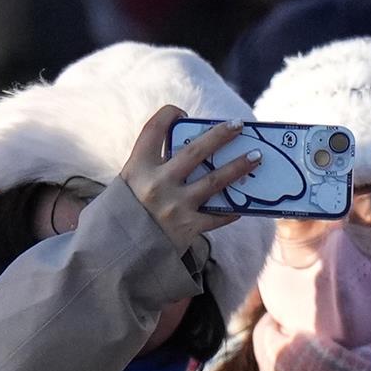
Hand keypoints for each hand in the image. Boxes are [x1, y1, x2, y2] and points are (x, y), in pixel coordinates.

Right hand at [121, 105, 256, 249]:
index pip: (154, 129)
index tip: (180, 112)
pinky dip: (231, 210)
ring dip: (239, 166)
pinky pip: (217, 215)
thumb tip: (176, 154)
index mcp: (137, 168)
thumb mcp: (124, 187)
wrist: (113, 258)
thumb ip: (146, 169)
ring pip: (215, 180)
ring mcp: (175, 206)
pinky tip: (241, 206)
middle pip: (195, 150)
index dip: (169, 115)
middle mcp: (157, 184)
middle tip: (239, 125)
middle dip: (220, 134)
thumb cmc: (119, 219)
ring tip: (256, 157)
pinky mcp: (187, 228)